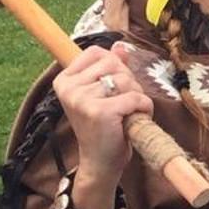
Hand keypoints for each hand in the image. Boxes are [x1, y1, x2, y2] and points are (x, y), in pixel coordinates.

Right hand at [52, 45, 152, 208]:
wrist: (100, 162)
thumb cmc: (104, 127)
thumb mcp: (104, 93)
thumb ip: (111, 68)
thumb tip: (121, 46)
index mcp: (64, 80)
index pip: (97, 53)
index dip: (115, 67)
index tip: (112, 89)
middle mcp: (69, 87)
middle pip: (114, 64)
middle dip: (128, 82)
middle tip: (122, 105)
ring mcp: (82, 99)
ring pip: (126, 80)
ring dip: (136, 97)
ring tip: (126, 114)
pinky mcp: (100, 111)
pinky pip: (135, 97)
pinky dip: (143, 108)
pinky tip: (133, 120)